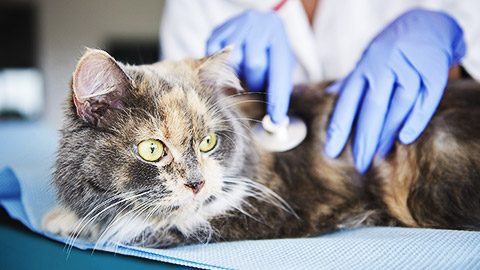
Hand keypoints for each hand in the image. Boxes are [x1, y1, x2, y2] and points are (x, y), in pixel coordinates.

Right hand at [206, 10, 295, 123]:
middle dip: (253, 82)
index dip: (277, 98)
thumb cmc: (271, 51)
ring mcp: (237, 26)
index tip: (276, 119)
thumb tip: (276, 120)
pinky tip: (227, 65)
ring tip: (240, 75)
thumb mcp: (281, 64)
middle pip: (253, 65)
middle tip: (251, 86)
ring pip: (232, 62)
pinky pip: (215, 57)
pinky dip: (219, 68)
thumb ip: (279, 87)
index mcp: (279, 39)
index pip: (279, 72)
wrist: (259, 23)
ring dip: (235, 76)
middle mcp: (259, 27)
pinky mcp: (218, 31)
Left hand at [325, 8, 465, 172]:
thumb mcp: (367, 60)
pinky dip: (416, 119)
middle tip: (359, 164)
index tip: (331, 151)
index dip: (339, 126)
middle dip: (364, 137)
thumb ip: (350, 80)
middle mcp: (384, 65)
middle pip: (373, 106)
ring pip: (398, 105)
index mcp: (365, 66)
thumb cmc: (390, 49)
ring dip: (388, 133)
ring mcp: (409, 67)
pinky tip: (405, 138)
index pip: (348, 100)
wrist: (426, 24)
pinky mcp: (434, 70)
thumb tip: (328, 95)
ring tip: (379, 156)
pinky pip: (426, 99)